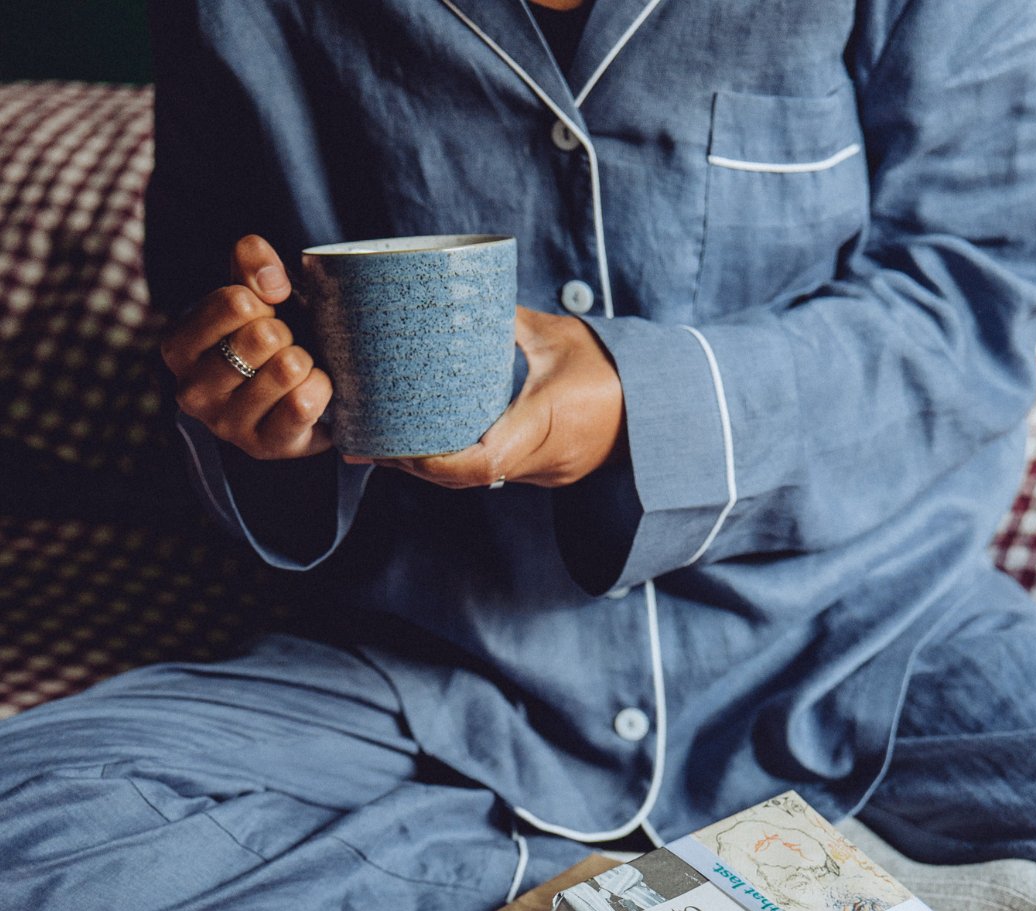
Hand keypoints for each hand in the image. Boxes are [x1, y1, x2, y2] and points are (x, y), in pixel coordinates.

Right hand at [160, 235, 332, 458]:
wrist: (293, 401)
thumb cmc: (268, 340)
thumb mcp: (255, 294)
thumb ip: (252, 263)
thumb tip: (271, 282)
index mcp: (179, 346)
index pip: (236, 302)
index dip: (265, 301)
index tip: (264, 315)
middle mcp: (192, 389)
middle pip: (263, 336)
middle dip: (287, 333)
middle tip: (283, 346)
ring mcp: (226, 423)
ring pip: (286, 370)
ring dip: (306, 362)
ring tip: (296, 368)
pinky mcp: (263, 446)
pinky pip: (303, 405)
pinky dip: (321, 389)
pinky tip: (312, 389)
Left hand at [357, 307, 625, 487]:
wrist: (660, 409)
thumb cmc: (614, 369)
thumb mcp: (560, 337)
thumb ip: (511, 322)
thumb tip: (462, 301)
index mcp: (546, 423)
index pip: (480, 463)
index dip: (433, 461)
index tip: (395, 446)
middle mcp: (542, 459)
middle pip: (465, 477)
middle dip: (414, 464)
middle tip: (369, 441)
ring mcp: (544, 472)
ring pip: (475, 479)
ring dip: (431, 466)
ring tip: (385, 443)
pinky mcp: (543, 472)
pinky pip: (491, 473)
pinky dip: (456, 463)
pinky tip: (427, 447)